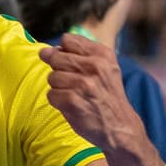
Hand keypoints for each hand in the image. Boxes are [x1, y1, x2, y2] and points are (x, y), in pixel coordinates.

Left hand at [40, 34, 143, 151]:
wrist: (119, 125)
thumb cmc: (106, 95)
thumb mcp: (104, 69)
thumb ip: (79, 55)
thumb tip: (46, 50)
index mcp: (103, 54)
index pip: (67, 40)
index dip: (63, 51)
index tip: (71, 64)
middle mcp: (94, 66)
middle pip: (55, 57)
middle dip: (58, 70)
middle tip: (73, 83)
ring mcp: (83, 84)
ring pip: (51, 77)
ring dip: (58, 88)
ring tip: (75, 95)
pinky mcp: (72, 100)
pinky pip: (51, 95)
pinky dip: (58, 101)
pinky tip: (72, 105)